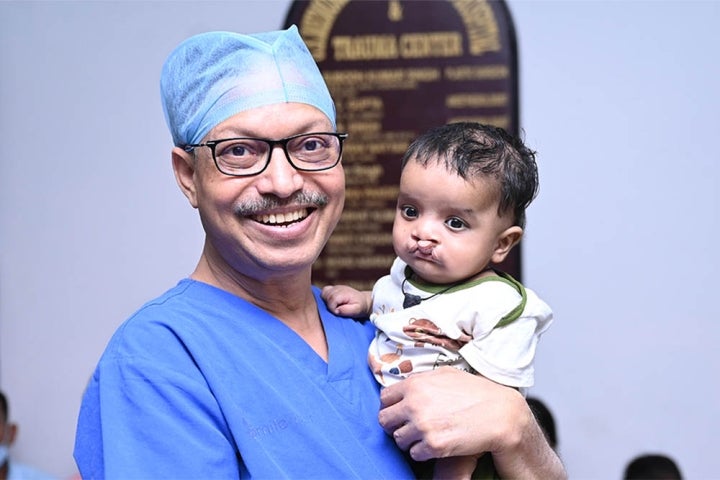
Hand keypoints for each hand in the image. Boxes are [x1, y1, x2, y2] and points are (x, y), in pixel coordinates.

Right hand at [321, 285, 371, 317]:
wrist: (363, 300)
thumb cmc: (360, 306)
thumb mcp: (357, 310)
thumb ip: (347, 310)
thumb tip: (337, 310)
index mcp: (344, 293)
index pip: (332, 300)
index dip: (333, 308)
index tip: (338, 313)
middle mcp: (339, 288)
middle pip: (327, 296)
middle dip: (329, 305)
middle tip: (337, 310)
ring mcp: (335, 287)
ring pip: (324, 293)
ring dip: (326, 301)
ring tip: (334, 306)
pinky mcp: (333, 288)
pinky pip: (324, 291)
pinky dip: (325, 297)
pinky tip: (330, 302)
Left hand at [378, 367, 565, 478]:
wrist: (500, 414)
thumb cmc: (476, 392)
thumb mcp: (446, 375)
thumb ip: (422, 380)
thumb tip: (405, 386)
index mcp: (415, 384)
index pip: (384, 398)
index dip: (391, 406)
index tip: (399, 412)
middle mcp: (415, 403)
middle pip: (385, 420)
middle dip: (395, 425)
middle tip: (408, 427)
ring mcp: (423, 425)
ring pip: (398, 439)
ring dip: (409, 440)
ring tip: (424, 437)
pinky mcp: (433, 445)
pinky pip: (414, 454)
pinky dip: (422, 452)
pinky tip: (435, 445)